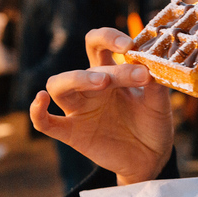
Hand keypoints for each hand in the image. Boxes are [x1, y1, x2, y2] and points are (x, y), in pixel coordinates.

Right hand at [30, 27, 173, 184]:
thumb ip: (156, 84)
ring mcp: (78, 110)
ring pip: (58, 86)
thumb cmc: (152, 124)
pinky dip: (38, 111)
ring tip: (102, 82)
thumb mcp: (159, 103)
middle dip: (106, 69)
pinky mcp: (71, 133)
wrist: (150, 158)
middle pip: (83, 68)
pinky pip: (45, 122)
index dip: (108, 38)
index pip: (98, 44)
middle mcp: (90, 88)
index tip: (129, 45)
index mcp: (110, 73)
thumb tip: (154, 65)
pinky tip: (41, 99)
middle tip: (134, 75)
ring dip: (76, 79)